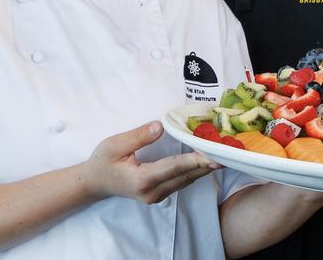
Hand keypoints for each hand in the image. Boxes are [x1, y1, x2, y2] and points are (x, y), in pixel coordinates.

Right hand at [83, 121, 219, 203]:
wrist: (94, 183)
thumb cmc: (103, 162)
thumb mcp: (115, 145)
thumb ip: (139, 136)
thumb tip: (160, 125)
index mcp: (142, 180)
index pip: (174, 167)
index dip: (195, 160)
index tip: (214, 155)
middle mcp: (153, 192)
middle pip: (186, 176)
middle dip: (207, 163)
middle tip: (228, 151)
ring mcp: (157, 196)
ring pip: (186, 181)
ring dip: (204, 168)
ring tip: (222, 153)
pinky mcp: (159, 194)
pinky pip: (182, 182)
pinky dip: (194, 170)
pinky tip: (206, 160)